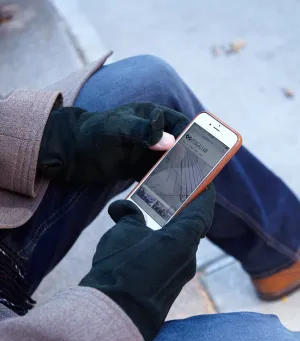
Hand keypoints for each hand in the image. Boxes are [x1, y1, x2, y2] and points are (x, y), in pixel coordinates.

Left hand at [38, 103, 188, 182]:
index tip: (203, 153)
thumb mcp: (116, 127)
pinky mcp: (138, 169)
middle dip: (190, 159)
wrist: (71, 152)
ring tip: (189, 188)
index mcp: (152, 116)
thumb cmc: (92, 133)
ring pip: (170, 163)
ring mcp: (146, 152)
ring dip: (179, 175)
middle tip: (200, 175)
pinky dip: (164, 185)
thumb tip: (170, 141)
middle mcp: (153, 134)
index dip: (193, 137)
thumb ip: (142, 131)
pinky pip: (156, 177)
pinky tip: (171, 195)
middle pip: (180, 146)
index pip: (181, 124)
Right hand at [80, 185, 214, 340]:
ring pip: (180, 245)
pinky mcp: (170, 289)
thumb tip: (125, 209)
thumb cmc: (120, 268)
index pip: (203, 208)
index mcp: (184, 238)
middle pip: (191, 226)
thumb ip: (129, 216)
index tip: (203, 182)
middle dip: (181, 211)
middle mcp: (189, 257)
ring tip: (150, 220)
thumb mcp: (123, 233)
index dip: (204, 192)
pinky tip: (143, 246)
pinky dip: (163, 248)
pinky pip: (171, 261)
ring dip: (169, 231)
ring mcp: (181, 276)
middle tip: (169, 197)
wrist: (116, 315)